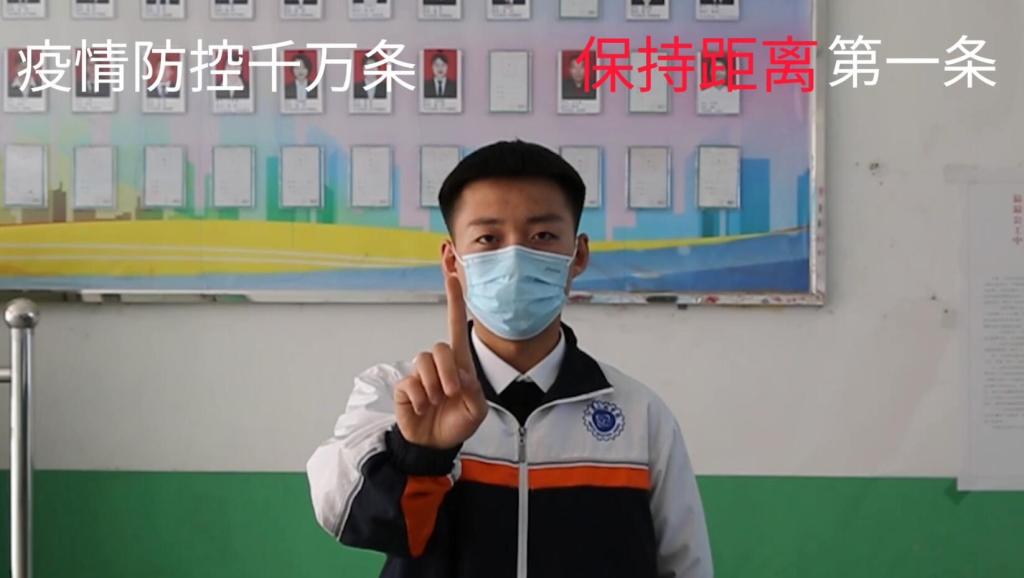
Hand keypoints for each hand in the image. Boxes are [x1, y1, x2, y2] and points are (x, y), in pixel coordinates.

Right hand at [393, 275, 488, 449]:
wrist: (436, 445)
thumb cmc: (457, 423)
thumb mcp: (477, 411)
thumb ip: (474, 392)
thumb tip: (459, 376)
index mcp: (459, 364)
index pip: (456, 325)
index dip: (454, 301)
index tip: (451, 275)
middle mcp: (438, 364)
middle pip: (439, 347)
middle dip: (447, 371)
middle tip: (451, 392)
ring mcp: (420, 375)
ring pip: (423, 362)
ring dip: (433, 386)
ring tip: (436, 402)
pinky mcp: (405, 387)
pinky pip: (410, 383)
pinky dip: (420, 399)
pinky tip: (422, 408)